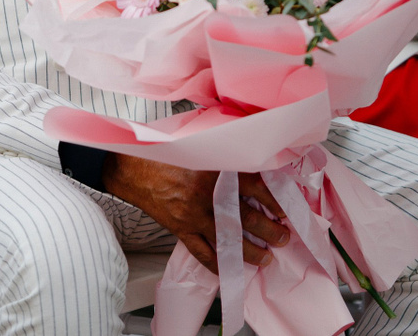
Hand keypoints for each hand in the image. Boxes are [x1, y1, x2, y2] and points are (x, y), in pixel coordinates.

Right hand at [102, 153, 290, 271]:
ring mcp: (193, 215)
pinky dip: (217, 264)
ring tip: (265, 258)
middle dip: (269, 231)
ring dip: (250, 252)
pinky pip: (202, 253)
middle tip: (282, 238)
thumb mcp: (201, 147)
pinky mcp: (181, 229)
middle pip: (247, 218)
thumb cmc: (167, 154)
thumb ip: (225, 157)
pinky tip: (229, 269)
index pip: (255, 187)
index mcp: (216, 169)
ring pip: (228, 240)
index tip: (284, 211)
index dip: (273, 201)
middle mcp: (207, 195)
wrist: (134, 168)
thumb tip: (253, 166)